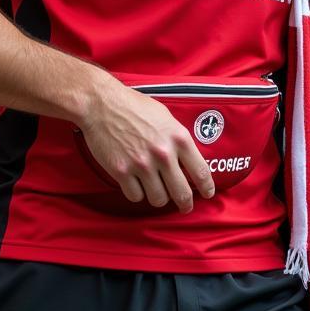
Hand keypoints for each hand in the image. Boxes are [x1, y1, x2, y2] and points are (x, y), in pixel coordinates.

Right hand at [79, 81, 214, 212]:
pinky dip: (137, 193)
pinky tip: (135, 184)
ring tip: (155, 190)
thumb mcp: (165, 116)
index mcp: (178, 137)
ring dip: (158, 197)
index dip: (207, 187)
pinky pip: (136, 196)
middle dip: (185, 203)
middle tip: (184, 206)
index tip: (208, 194)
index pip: (201, 171)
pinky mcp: (121, 172)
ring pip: (158, 199)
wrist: (102, 104)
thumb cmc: (134, 106)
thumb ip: (177, 138)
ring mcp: (142, 164)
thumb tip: (188, 159)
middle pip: (182, 193)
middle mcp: (163, 153)